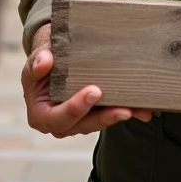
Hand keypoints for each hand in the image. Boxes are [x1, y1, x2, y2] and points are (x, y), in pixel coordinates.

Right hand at [22, 23, 152, 137]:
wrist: (55, 57)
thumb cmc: (45, 58)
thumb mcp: (37, 56)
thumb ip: (38, 60)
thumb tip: (44, 63)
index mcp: (41, 114)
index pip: (57, 117)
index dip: (75, 108)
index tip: (94, 91)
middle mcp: (60, 122)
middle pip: (83, 125)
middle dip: (104, 117)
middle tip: (123, 108)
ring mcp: (78, 120)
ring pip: (99, 122)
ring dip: (119, 116)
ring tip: (137, 110)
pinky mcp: (94, 114)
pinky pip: (108, 114)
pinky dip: (126, 111)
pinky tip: (142, 109)